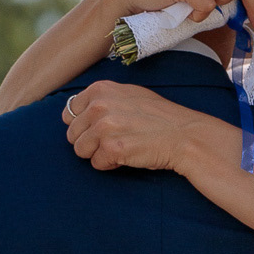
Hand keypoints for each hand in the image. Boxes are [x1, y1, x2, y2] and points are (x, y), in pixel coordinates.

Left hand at [63, 81, 206, 170]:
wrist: (184, 135)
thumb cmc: (158, 117)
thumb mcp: (129, 95)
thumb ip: (102, 100)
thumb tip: (74, 111)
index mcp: (100, 89)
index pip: (69, 113)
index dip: (83, 126)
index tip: (101, 129)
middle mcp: (99, 105)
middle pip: (72, 134)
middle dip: (90, 142)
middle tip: (114, 140)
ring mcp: (104, 127)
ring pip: (80, 150)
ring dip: (98, 154)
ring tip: (121, 147)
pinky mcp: (112, 148)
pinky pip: (96, 164)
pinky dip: (110, 164)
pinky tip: (128, 156)